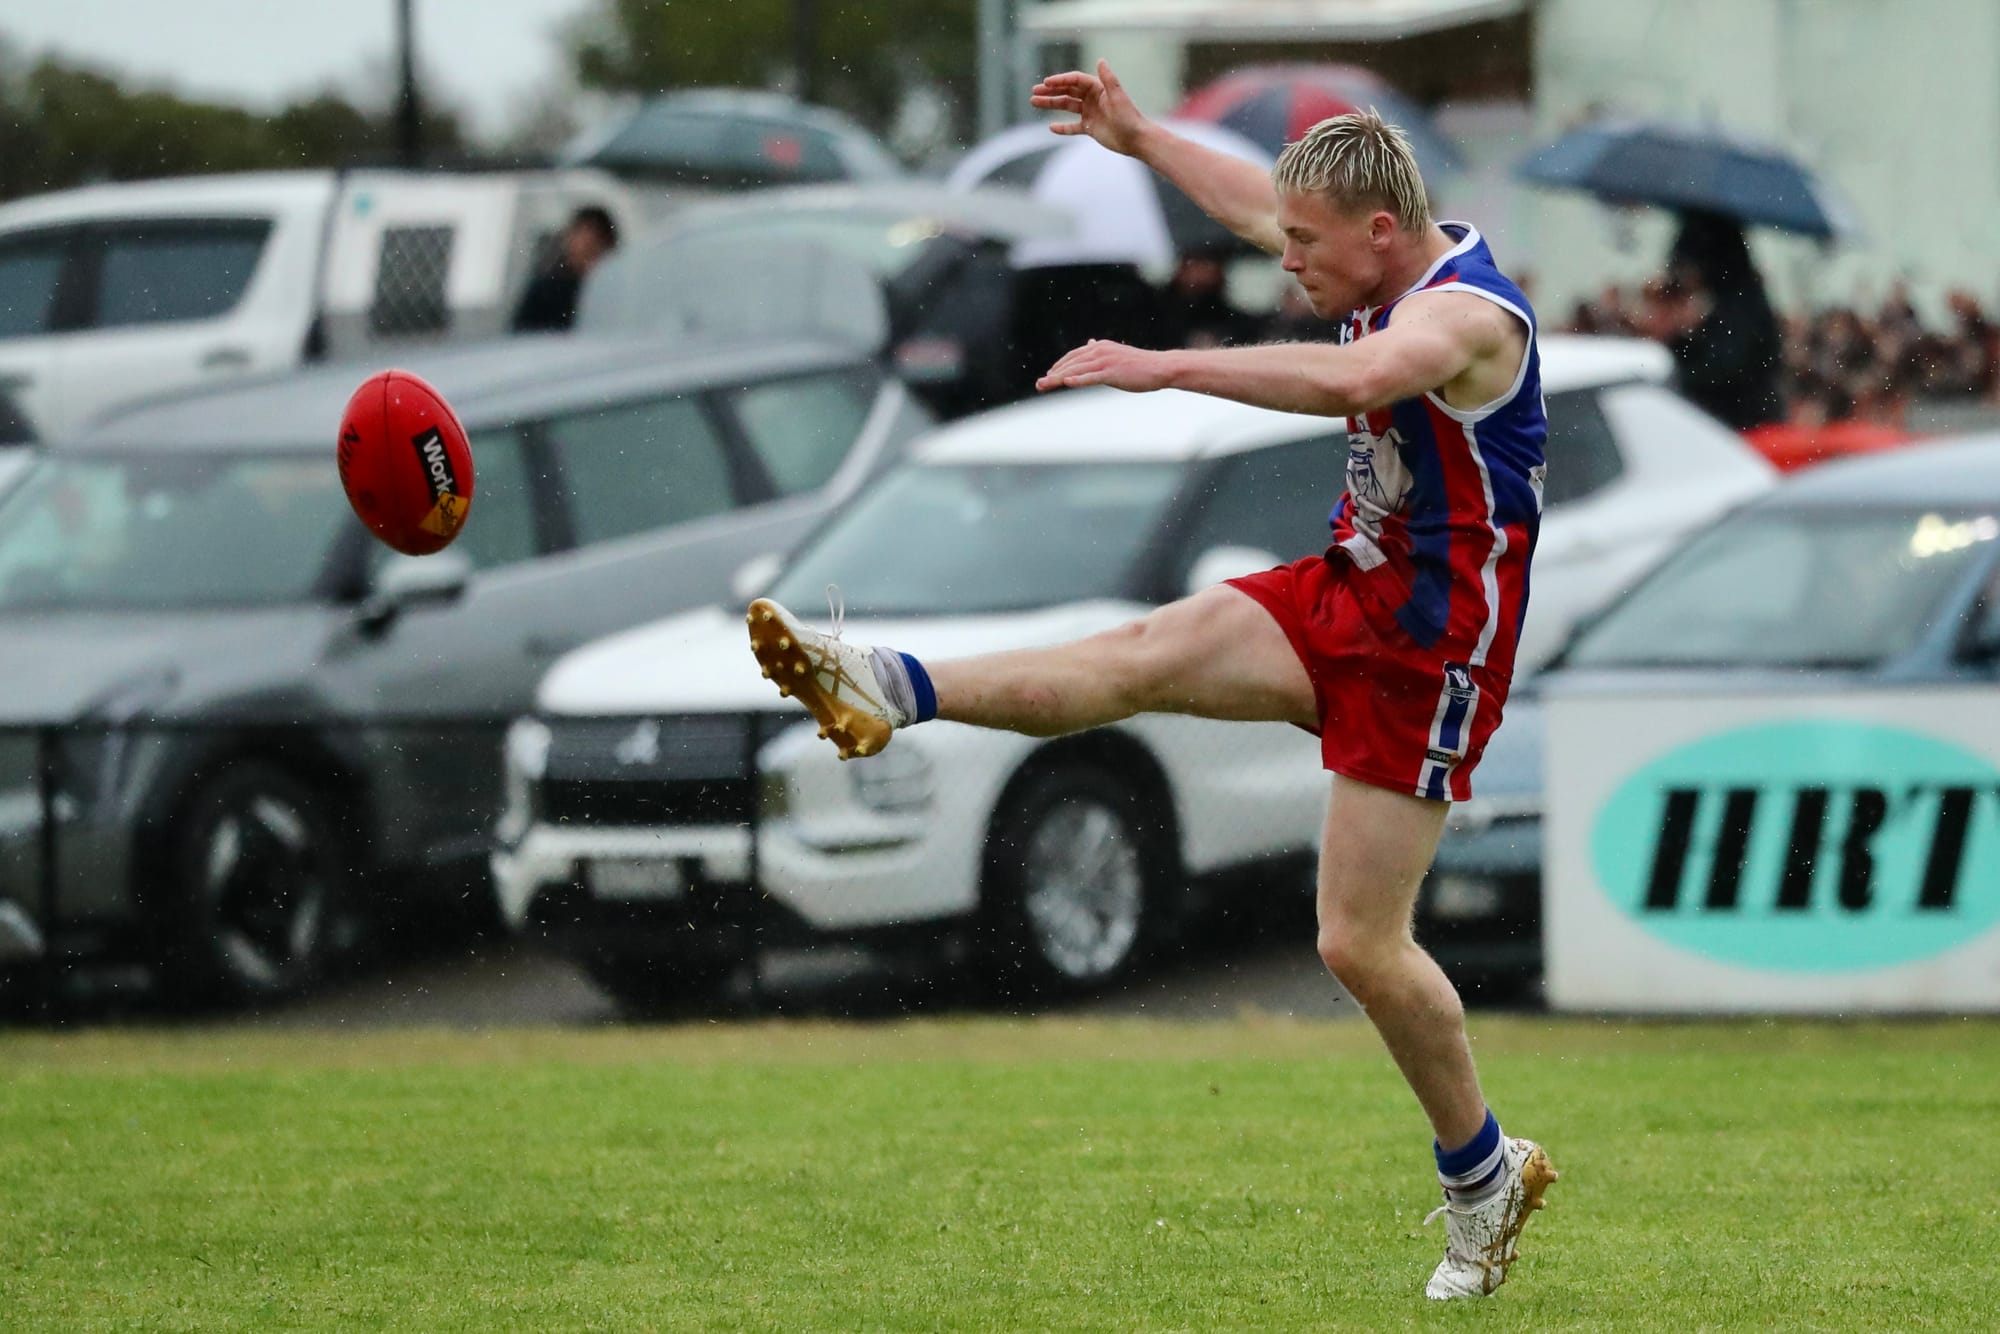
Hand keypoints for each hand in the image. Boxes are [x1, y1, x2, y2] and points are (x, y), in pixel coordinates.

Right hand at [1030, 60, 1150, 156]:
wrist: (1136, 139)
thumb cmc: (1129, 117)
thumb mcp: (1117, 97)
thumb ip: (1108, 79)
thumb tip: (1100, 60)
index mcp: (1098, 88)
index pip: (1075, 81)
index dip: (1060, 80)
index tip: (1046, 83)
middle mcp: (1092, 99)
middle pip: (1067, 92)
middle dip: (1051, 91)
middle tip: (1034, 92)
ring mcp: (1090, 113)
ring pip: (1067, 106)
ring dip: (1051, 104)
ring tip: (1034, 102)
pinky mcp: (1090, 128)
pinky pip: (1072, 126)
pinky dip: (1062, 127)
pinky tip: (1051, 126)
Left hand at [1037, 340, 1171, 392]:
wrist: (1160, 368)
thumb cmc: (1140, 364)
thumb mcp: (1116, 353)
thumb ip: (1101, 350)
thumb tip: (1090, 342)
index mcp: (1100, 347)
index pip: (1073, 356)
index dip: (1059, 366)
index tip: (1048, 375)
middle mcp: (1100, 351)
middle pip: (1071, 363)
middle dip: (1053, 374)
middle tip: (1039, 384)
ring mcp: (1106, 362)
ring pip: (1077, 371)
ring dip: (1059, 379)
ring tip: (1045, 385)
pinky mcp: (1113, 372)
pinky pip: (1091, 377)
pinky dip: (1078, 380)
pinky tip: (1066, 383)